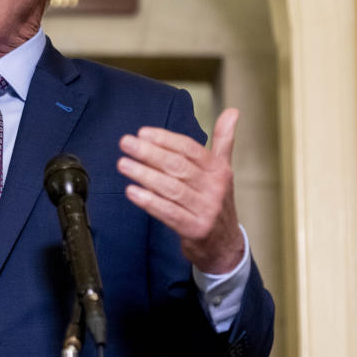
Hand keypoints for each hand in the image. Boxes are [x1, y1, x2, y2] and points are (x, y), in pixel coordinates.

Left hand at [117, 108, 243, 273]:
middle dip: (149, 153)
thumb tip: (233, 111)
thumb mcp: (223, 170)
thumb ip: (224, 140)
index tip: (142, 132)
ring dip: (144, 175)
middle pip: (178, 166)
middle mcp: (214, 188)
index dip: (165, 139)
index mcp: (219, 170)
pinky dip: (149, 201)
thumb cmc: (216, 200)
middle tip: (126, 143)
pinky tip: (131, 191)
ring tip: (123, 164)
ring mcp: (206, 210)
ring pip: (171, 188)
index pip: (190, 149)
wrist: (225, 244)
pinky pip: (168, 213)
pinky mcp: (195, 230)